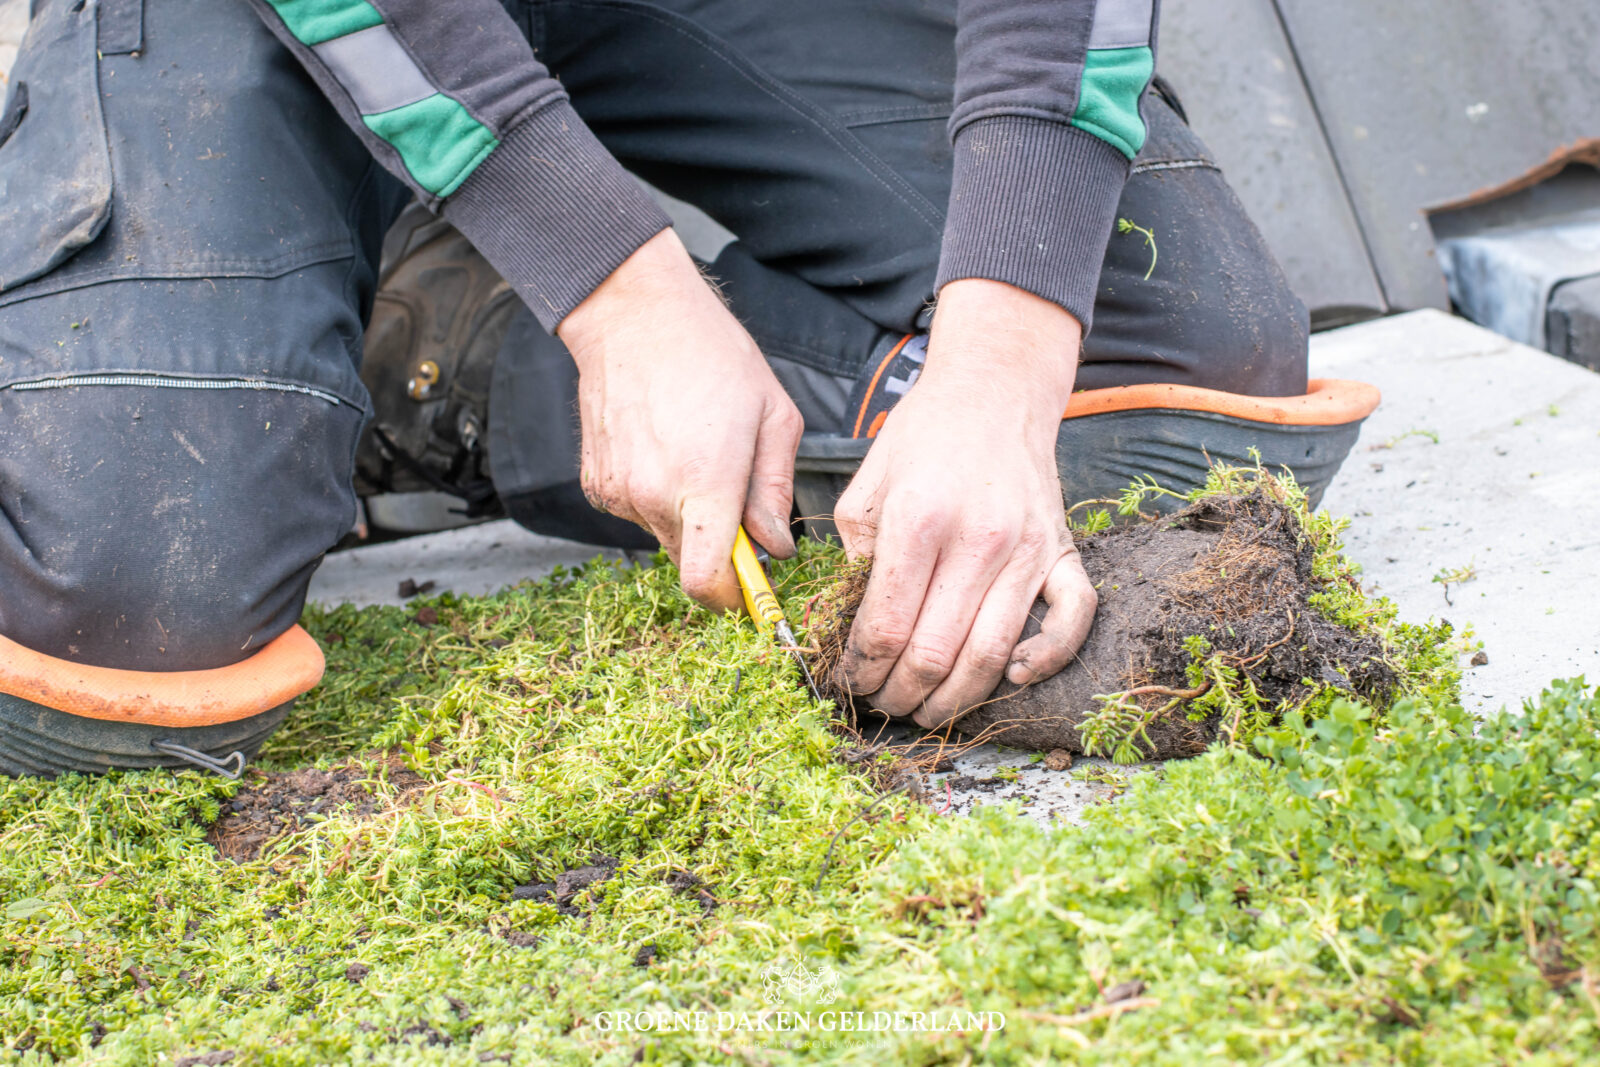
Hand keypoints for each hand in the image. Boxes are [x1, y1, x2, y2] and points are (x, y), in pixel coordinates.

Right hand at [557, 230, 802, 610]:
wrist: (634, 315)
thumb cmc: (712, 355)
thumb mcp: (774, 416)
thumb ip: (775, 490)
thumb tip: (775, 544)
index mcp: (706, 482)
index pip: (708, 581)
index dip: (733, 600)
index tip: (752, 593)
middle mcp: (655, 495)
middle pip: (691, 563)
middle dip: (719, 551)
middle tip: (736, 502)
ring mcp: (620, 492)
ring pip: (665, 537)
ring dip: (688, 519)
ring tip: (697, 455)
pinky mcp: (597, 484)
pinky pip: (637, 513)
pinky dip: (657, 498)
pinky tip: (666, 449)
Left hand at [833, 279, 1097, 728]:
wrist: (993, 392)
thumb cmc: (923, 439)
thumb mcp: (867, 487)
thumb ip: (854, 558)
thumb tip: (847, 629)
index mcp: (919, 520)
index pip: (884, 627)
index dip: (858, 671)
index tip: (844, 683)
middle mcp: (978, 539)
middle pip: (934, 654)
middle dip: (898, 695)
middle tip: (879, 705)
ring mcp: (1028, 550)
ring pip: (991, 655)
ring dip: (954, 700)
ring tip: (924, 711)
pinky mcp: (1061, 552)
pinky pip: (1071, 621)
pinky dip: (1046, 660)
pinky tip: (1012, 679)